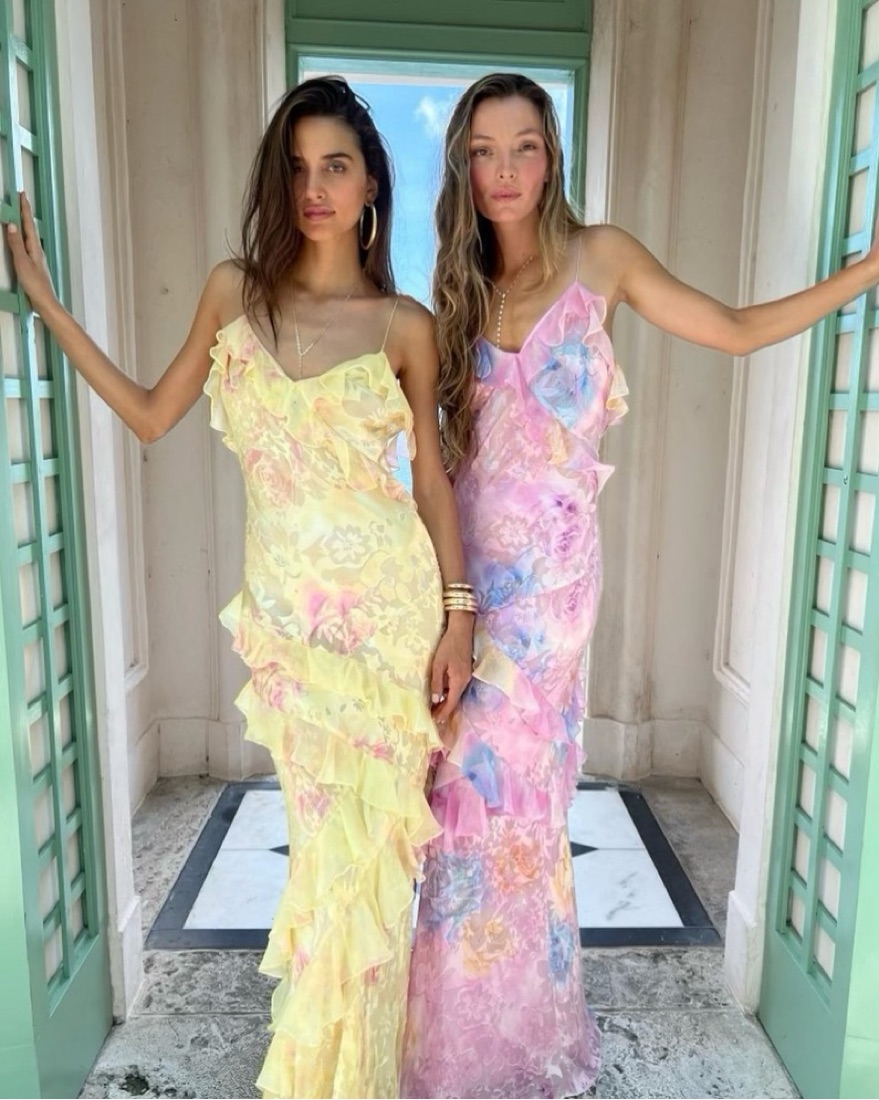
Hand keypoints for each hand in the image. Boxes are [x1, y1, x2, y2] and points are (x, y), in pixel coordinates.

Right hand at [5, 191, 57, 312]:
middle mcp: (37, 250)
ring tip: (19, 214)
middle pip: (29, 227)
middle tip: (21, 199)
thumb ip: (16, 244)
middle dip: (24, 213)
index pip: (28, 224)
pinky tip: (21, 239)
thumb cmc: (35, 284)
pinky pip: (26, 245)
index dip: (24, 209)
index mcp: (35, 247)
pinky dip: (22, 237)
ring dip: (24, 224)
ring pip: (29, 236)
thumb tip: (12, 225)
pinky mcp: (34, 265)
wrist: (45, 302)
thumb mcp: (22, 262)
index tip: (22, 194)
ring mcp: (36, 257)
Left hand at [429, 615, 473, 729]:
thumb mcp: (438, 664)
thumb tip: (436, 700)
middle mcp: (465, 681)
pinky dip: (450, 694)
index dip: (443, 713)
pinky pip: (457, 687)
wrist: (461, 630)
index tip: (435, 722)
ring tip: (436, 710)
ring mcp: (467, 676)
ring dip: (447, 702)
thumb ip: (437, 683)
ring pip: (456, 694)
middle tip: (434, 719)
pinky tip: (442, 695)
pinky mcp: (465, 671)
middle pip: (455, 700)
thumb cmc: (448, 645)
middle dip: (445, 710)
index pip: (451, 703)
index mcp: (459, 681)